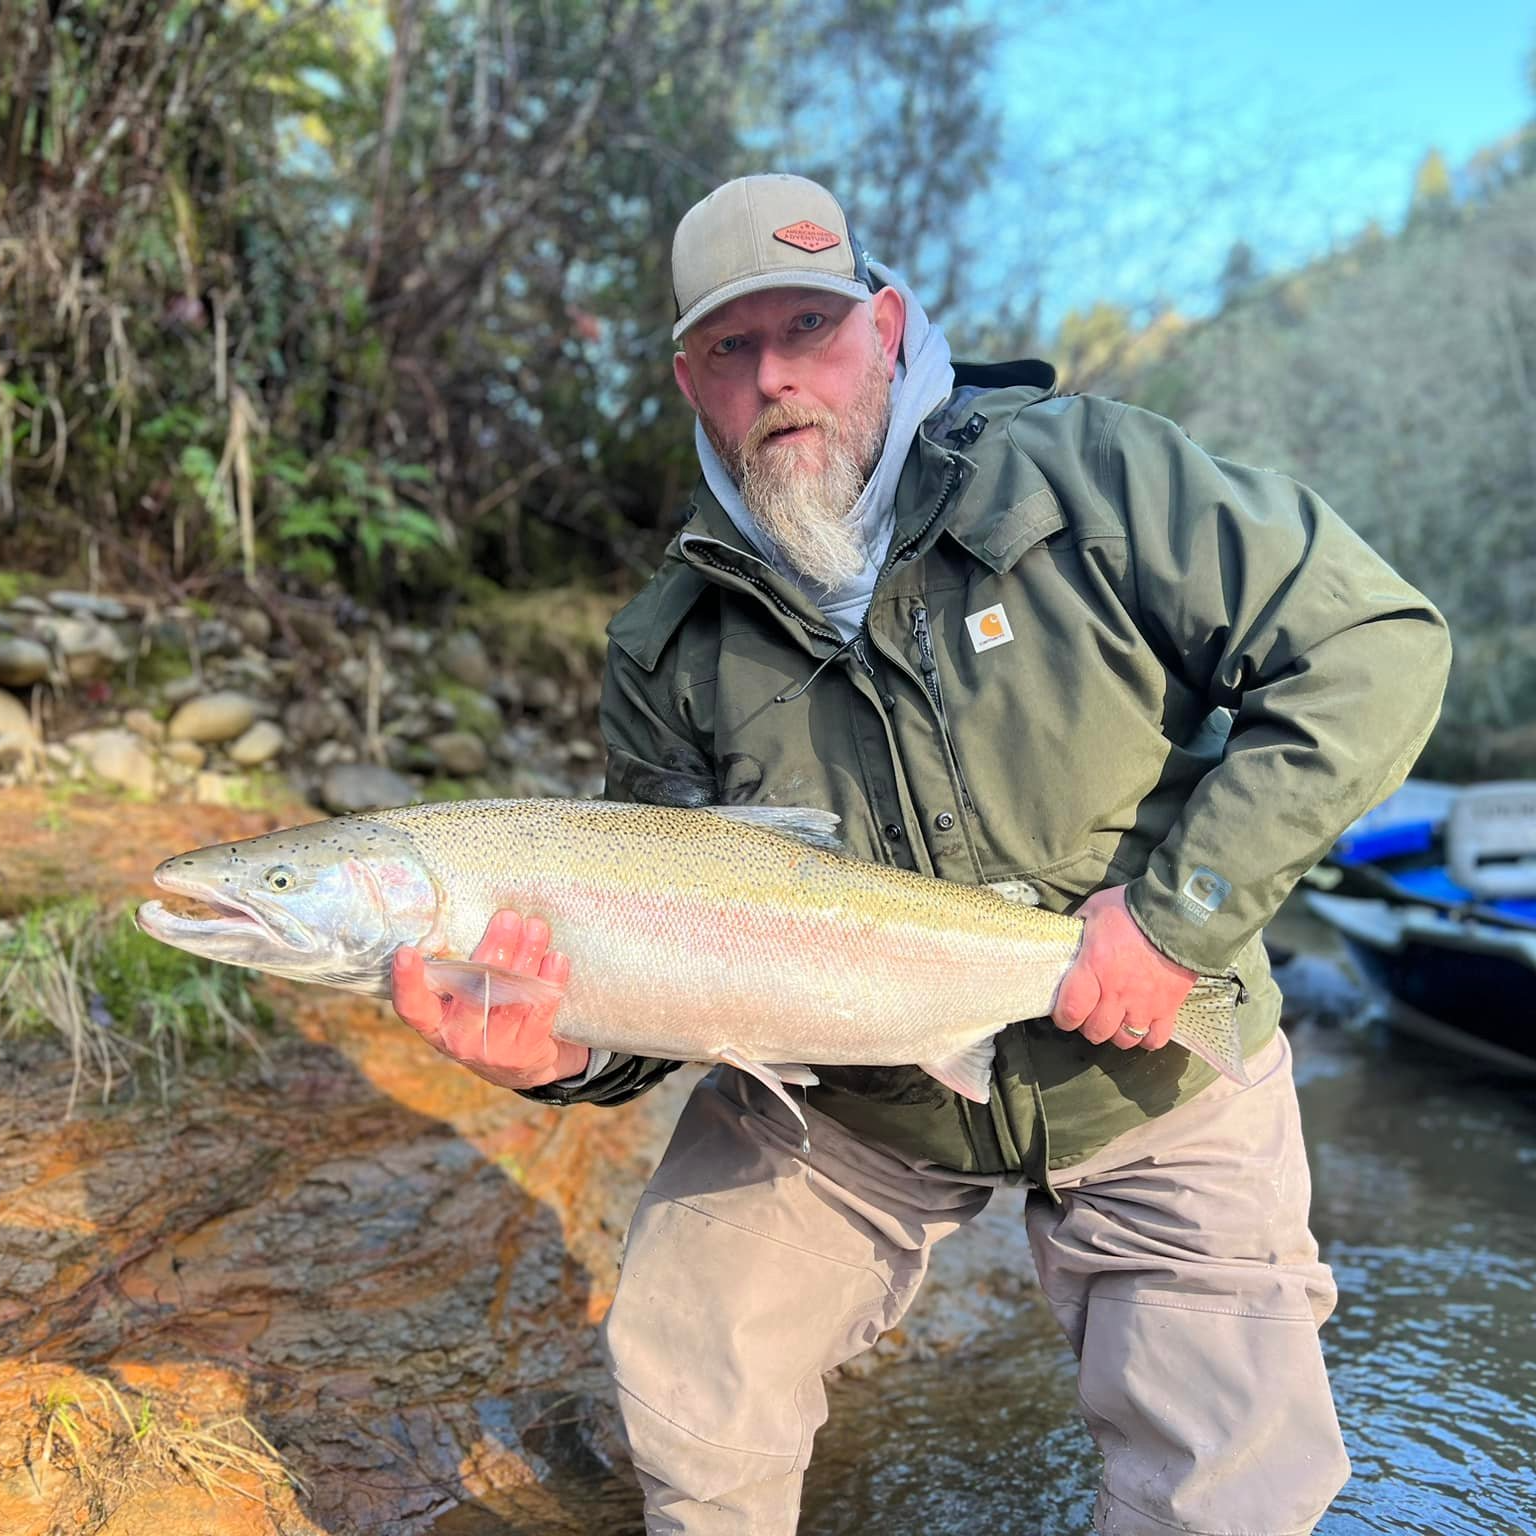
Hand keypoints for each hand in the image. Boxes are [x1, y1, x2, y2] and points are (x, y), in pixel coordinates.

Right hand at [391, 910, 586, 1088]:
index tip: (405, 953)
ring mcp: (493, 1048)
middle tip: (508, 917)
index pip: (413, 1006)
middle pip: (473, 993)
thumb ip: (460, 970)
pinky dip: (549, 983)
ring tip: (536, 927)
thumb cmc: (483, 1015)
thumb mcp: (460, 1000)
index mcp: (435, 1022)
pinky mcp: (526, 1050)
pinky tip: (556, 959)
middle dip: (493, 950)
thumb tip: (471, 909)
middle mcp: (459, 1038)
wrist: (520, 1064)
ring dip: (526, 958)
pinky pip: (540, 1013)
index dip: (407, 982)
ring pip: (510, 998)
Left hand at [1051, 885, 1196, 1053]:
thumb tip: (1068, 939)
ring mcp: (1144, 1004)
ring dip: (1116, 1032)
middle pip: (1096, 1031)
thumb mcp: (1094, 910)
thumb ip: (1078, 928)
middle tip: (1090, 1012)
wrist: (1178, 912)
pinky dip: (1148, 1037)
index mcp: (1093, 969)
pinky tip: (1142, 1024)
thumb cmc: (1131, 909)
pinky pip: (1156, 1039)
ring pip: (1124, 1039)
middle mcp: (1117, 993)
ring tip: (1116, 1018)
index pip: (1070, 1012)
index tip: (1064, 1012)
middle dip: (1088, 1026)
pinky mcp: (1169, 1007)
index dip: (1063, 1017)